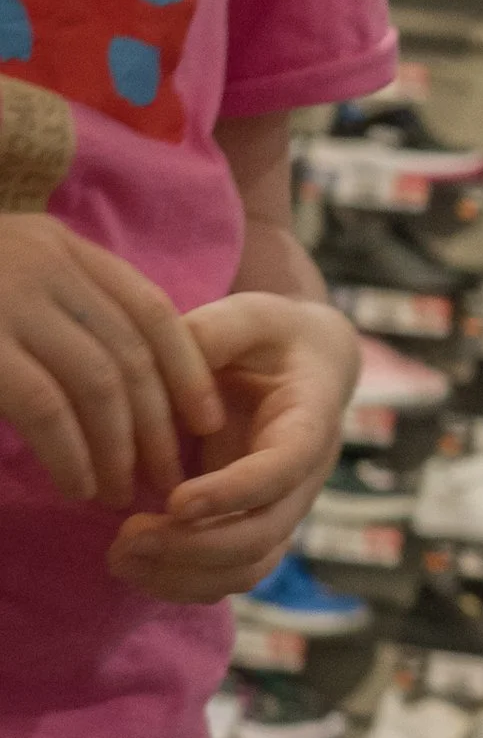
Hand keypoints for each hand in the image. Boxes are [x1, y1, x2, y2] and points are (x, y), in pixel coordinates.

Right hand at [0, 218, 222, 507]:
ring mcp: (6, 297)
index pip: (152, 307)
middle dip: (162, 423)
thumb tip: (128, 391)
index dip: (189, 370)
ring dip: (122, 448)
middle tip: (168, 478)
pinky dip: (73, 453)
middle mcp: (40, 260)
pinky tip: (77, 484)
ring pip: (102, 382)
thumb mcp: (5, 285)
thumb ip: (59, 315)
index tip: (206, 421)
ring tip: (120, 493)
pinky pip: (49, 406)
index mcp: (55, 244)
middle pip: (136, 350)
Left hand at [106, 290, 359, 602]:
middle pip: (265, 534)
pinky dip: (181, 582)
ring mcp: (283, 509)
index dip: (234, 493)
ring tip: (119, 555)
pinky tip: (132, 563)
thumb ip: (216, 330)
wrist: (303, 366)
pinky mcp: (255, 528)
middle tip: (127, 536)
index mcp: (310, 420)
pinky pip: (228, 575)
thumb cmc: (271, 337)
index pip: (284, 469)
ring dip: (183, 574)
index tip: (176, 501)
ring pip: (248, 567)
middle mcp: (304, 477)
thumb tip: (170, 358)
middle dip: (195, 546)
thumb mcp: (250, 315)